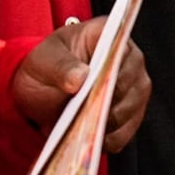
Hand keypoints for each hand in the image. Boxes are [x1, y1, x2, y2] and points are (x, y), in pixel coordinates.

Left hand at [11, 18, 150, 153]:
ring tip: (81, 126)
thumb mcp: (43, 61)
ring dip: (105, 123)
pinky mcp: (131, 113)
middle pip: (128, 84)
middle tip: (80, 113)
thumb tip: (81, 77)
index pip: (121, 50)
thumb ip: (61, 66)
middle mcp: (129, 57)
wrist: (40, 90)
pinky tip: (88, 137)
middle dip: (104, 102)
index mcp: (108, 34)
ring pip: (129, 111)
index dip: (109, 70)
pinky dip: (107, 140)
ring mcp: (133, 86)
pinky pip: (125, 133)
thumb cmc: (45, 66)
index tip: (91, 88)